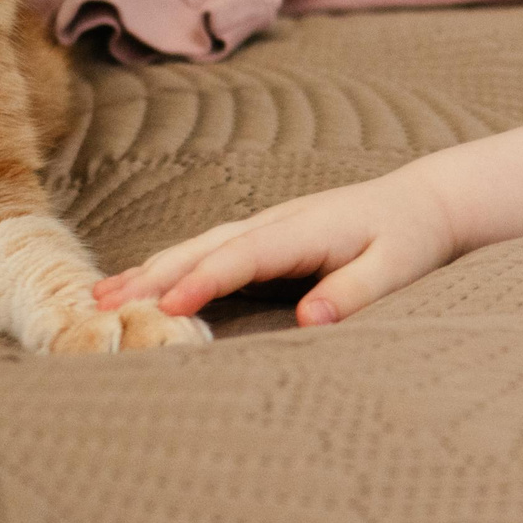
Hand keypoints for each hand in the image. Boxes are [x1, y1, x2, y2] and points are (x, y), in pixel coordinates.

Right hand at [91, 166, 458, 322]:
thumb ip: (355, 292)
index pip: (244, 256)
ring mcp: (266, 227)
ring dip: (149, 271)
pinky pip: (207, 253)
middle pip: (205, 248)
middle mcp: (276, 222)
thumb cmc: (411, 240)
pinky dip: (168, 268)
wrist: (424, 203)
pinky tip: (137, 286)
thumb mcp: (398, 268)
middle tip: (101, 307)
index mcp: (306, 228)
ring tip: (98, 297)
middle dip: (153, 276)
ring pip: (198, 247)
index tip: (168, 308)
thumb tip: (310, 319)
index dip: (204, 281)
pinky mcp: (263, 239)